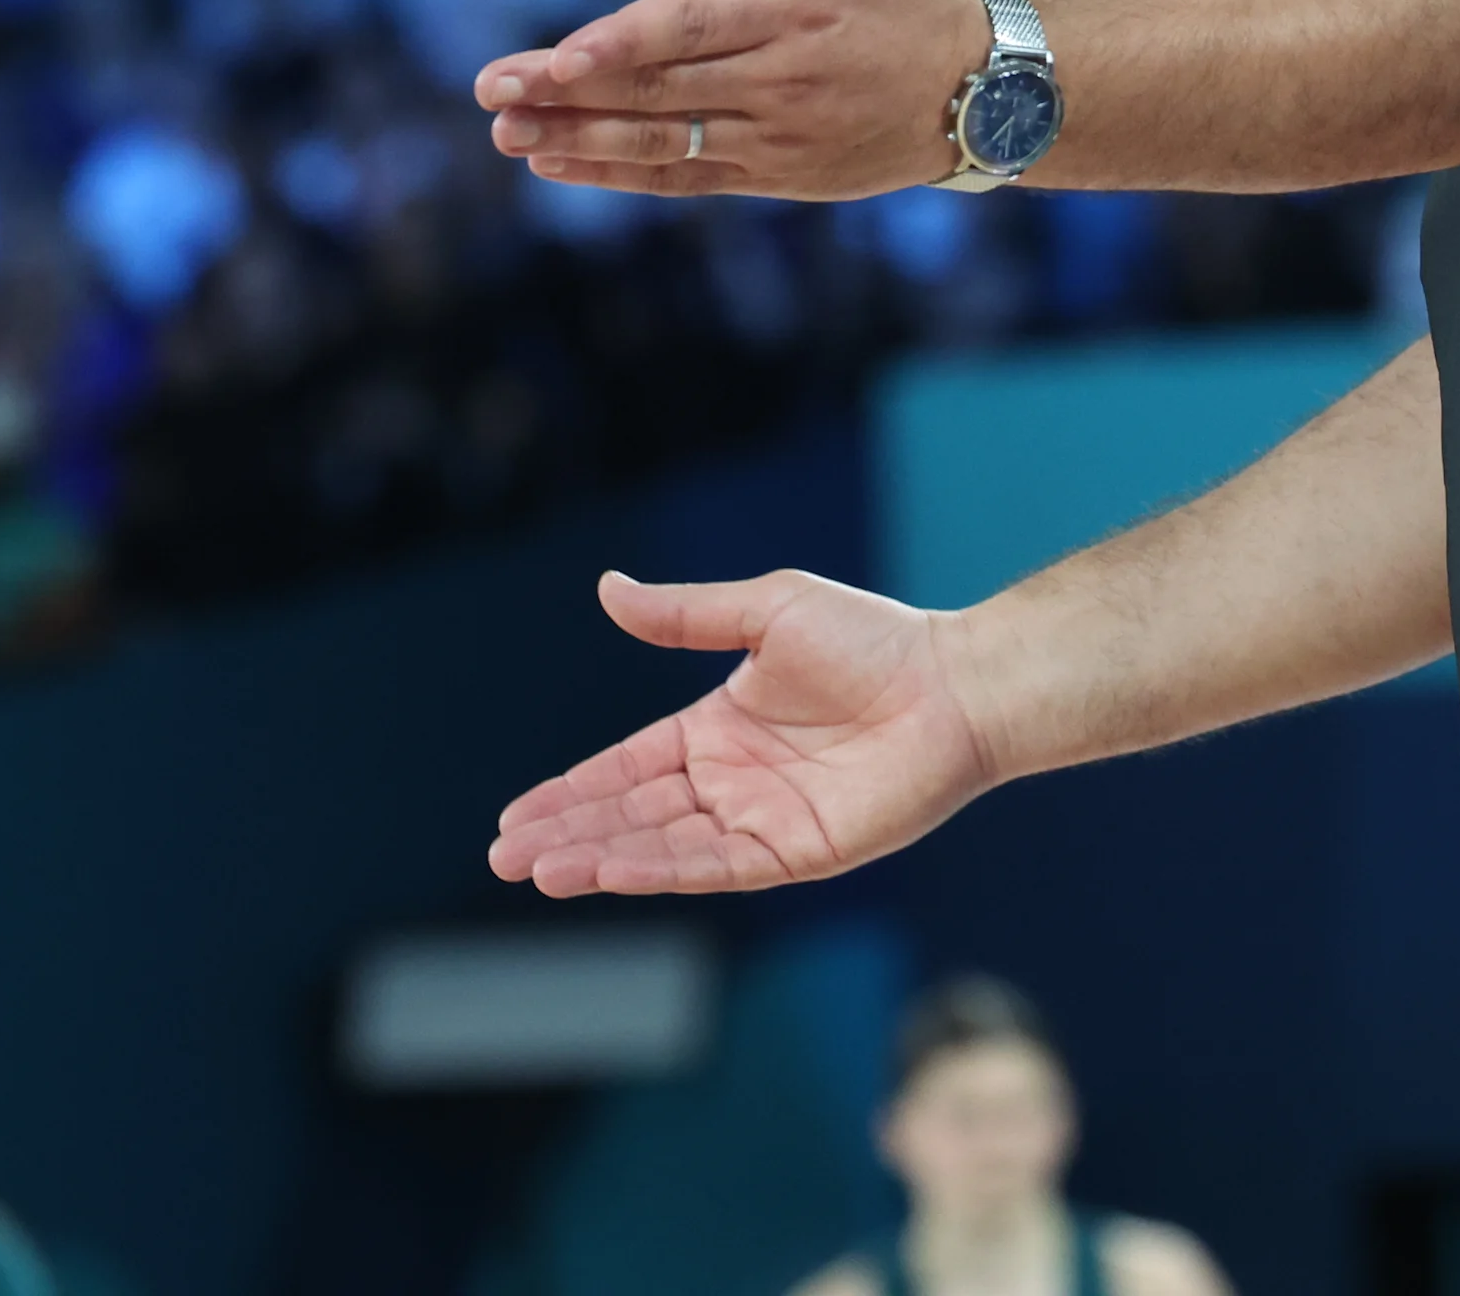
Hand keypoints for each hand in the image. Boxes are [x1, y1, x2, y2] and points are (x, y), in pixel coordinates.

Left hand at [475, 0, 985, 197]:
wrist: (980, 93)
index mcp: (799, 8)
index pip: (696, 25)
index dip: (625, 42)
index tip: (557, 55)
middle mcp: (784, 77)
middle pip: (662, 88)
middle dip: (569, 90)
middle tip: (490, 88)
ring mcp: (778, 133)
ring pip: (665, 139)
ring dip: (579, 138)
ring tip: (507, 132)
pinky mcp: (775, 172)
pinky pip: (686, 175)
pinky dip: (619, 173)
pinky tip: (558, 162)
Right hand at [489, 569, 1003, 895]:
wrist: (956, 682)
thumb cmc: (875, 640)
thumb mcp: (767, 612)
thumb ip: (685, 615)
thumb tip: (608, 588)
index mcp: (719, 728)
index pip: (626, 768)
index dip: (571, 792)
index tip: (514, 817)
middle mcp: (733, 781)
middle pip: (632, 815)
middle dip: (568, 834)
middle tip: (504, 858)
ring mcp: (763, 820)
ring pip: (663, 847)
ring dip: (601, 858)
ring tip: (538, 870)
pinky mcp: (797, 852)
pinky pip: (716, 866)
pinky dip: (661, 870)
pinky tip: (611, 871)